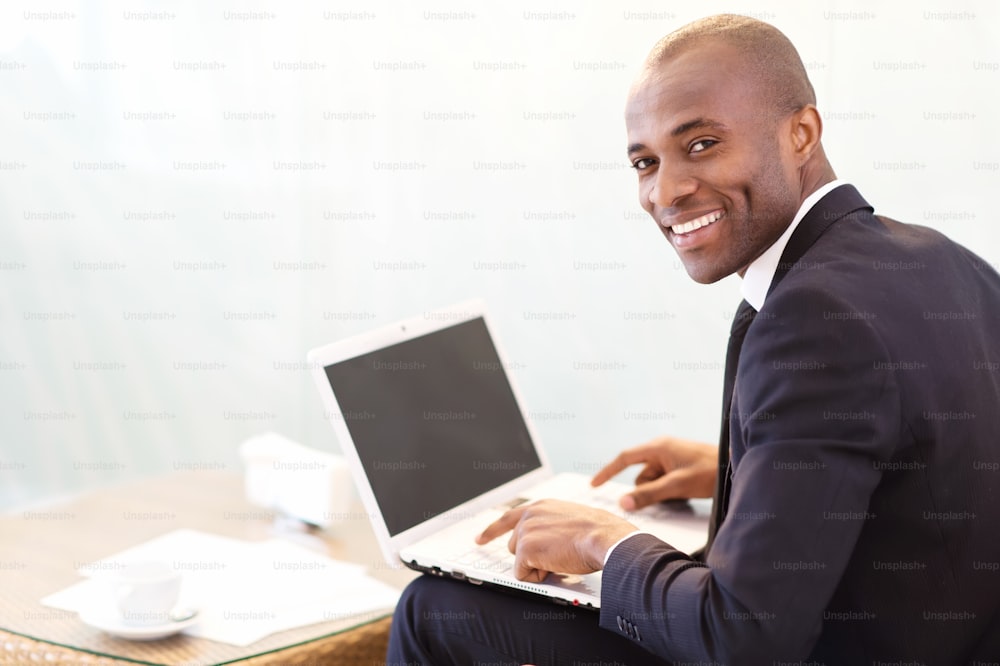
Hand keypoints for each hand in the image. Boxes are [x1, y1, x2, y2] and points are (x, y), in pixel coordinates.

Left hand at [476, 499, 636, 582]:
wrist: (605, 538)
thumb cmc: (598, 532)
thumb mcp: (572, 520)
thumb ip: (553, 526)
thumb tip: (549, 544)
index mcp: (541, 506)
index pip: (509, 517)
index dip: (492, 531)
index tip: (480, 539)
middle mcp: (530, 514)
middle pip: (515, 545)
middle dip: (531, 556)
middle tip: (557, 557)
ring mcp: (526, 530)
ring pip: (519, 560)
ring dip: (538, 565)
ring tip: (561, 558)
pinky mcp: (526, 548)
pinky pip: (523, 574)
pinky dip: (538, 577)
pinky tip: (557, 566)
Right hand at [592, 436, 717, 509]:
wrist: (736, 467)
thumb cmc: (709, 471)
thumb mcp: (676, 486)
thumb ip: (649, 495)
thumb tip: (624, 503)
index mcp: (658, 447)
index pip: (624, 458)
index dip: (608, 471)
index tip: (594, 484)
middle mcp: (662, 450)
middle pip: (641, 475)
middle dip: (649, 490)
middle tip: (670, 495)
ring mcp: (671, 459)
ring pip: (653, 482)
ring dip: (661, 493)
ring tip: (683, 494)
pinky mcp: (679, 467)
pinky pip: (664, 482)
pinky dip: (669, 491)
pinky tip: (685, 494)